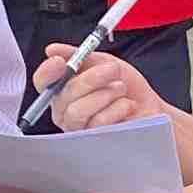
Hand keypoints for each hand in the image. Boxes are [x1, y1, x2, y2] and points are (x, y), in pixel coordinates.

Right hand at [45, 49, 167, 130]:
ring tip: (121, 89)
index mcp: (64, 90)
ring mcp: (79, 130)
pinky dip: (116, 109)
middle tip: (113, 70)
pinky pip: (96, 124)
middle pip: (62, 97)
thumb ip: (79, 55)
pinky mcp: (95, 143)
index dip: (47, 72)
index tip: (61, 62)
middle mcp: (65, 112)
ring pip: (77, 111)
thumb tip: (52, 50)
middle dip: (90, 79)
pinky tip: (127, 105)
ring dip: (104, 94)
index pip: (43, 83)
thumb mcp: (103, 62)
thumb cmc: (125, 88)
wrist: (149, 107)